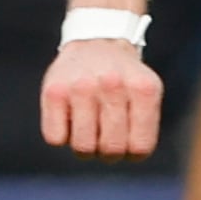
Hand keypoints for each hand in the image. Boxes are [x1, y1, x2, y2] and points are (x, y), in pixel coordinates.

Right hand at [42, 38, 162, 156]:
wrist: (96, 43)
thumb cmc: (124, 81)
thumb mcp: (147, 94)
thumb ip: (145, 127)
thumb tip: (128, 156)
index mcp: (143, 89)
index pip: (140, 147)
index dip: (132, 154)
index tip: (127, 142)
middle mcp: (112, 84)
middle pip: (111, 150)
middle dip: (109, 152)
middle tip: (105, 137)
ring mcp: (81, 87)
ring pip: (82, 147)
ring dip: (85, 147)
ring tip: (89, 129)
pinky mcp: (53, 91)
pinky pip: (55, 138)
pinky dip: (61, 137)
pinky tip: (70, 119)